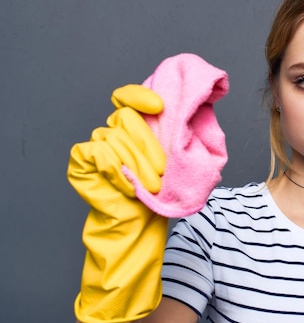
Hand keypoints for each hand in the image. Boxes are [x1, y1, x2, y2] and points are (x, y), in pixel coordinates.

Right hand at [68, 85, 168, 322]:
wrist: (139, 227)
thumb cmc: (160, 196)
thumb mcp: (179, 162)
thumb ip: (181, 135)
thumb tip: (200, 110)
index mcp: (136, 128)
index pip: (127, 98)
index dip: (139, 95)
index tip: (159, 105)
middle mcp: (114, 133)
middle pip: (126, 118)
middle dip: (148, 146)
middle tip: (162, 172)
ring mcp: (96, 146)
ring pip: (114, 138)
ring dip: (138, 165)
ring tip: (151, 187)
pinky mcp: (82, 161)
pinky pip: (98, 153)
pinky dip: (116, 170)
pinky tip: (127, 186)